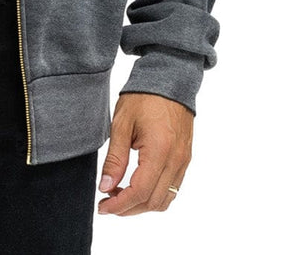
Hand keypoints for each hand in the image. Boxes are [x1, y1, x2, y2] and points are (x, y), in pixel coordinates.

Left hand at [97, 92, 192, 216]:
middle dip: (129, 208)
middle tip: (107, 202)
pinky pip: (173, 188)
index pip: (140, 192)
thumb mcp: (122, 124)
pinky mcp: (185, 158)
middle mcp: (176, 160)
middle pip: (153, 201)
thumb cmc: (143, 97)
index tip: (102, 208)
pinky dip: (154, 194)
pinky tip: (137, 185)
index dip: (120, 205)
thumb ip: (115, 158)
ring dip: (142, 204)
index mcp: (159, 150)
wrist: (170, 79)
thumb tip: (106, 187)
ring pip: (165, 199)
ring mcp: (184, 161)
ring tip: (120, 195)